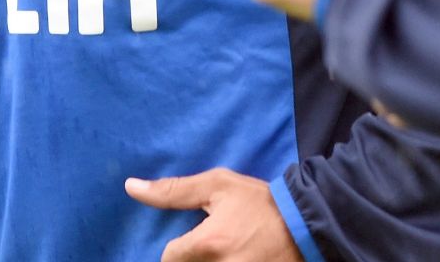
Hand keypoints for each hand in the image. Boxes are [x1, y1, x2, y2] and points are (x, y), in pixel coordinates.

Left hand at [126, 169, 301, 260]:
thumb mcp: (218, 186)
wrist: (308, 225)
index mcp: (208, 245)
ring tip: (228, 250)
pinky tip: (237, 257)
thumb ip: (173, 190)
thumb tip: (131, 187)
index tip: (197, 239)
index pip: (169, 259)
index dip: (178, 249)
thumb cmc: (261, 202)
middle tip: (216, 246)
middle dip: (194, 260)